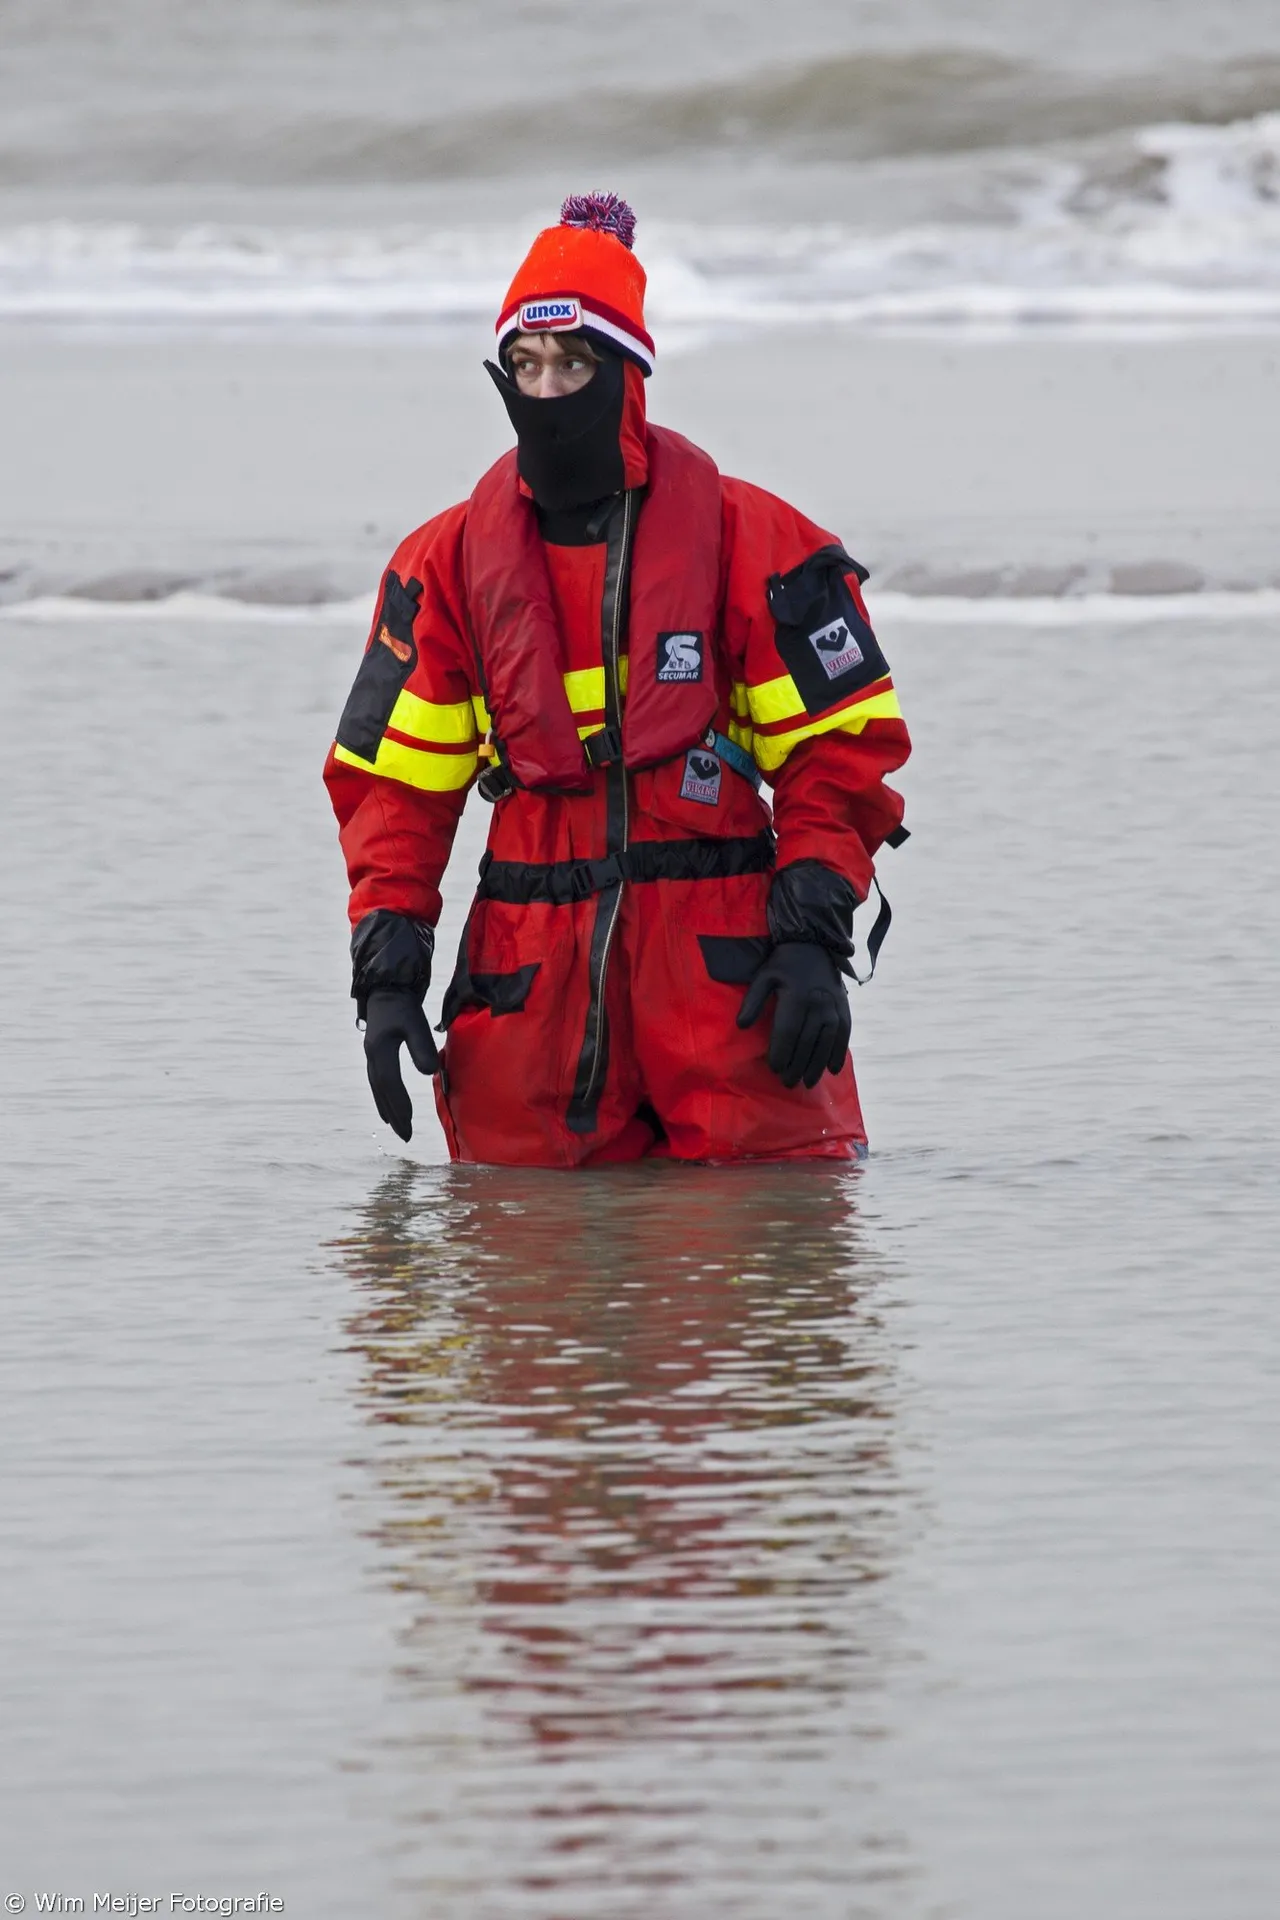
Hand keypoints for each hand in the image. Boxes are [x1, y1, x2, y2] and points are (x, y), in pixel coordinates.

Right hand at [363, 989, 439, 1140]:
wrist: (387, 988)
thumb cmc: (404, 1006)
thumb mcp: (416, 1024)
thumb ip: (421, 1047)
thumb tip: (429, 1073)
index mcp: (381, 1050)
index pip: (390, 1083)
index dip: (400, 1104)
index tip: (409, 1122)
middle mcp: (372, 1056)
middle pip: (382, 1091)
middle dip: (394, 1114)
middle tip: (405, 1136)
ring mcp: (371, 1056)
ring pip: (377, 1088)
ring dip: (387, 1109)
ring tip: (396, 1127)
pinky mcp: (375, 1054)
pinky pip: (376, 1082)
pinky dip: (382, 1098)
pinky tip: (386, 1109)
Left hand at [736, 942, 850, 1089]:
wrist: (814, 946)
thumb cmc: (783, 965)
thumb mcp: (763, 977)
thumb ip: (752, 1002)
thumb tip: (742, 1026)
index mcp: (796, 997)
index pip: (787, 1033)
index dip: (781, 1053)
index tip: (774, 1069)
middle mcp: (817, 1003)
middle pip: (806, 1042)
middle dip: (797, 1066)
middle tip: (788, 1083)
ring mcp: (833, 1007)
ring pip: (826, 1043)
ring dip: (817, 1066)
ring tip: (808, 1083)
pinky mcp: (844, 1008)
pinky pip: (844, 1035)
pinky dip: (838, 1053)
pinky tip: (832, 1070)